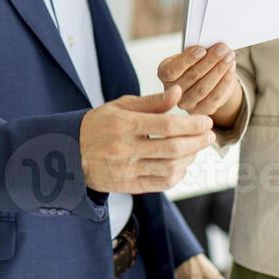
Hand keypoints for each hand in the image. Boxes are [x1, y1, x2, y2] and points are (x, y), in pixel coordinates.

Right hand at [80, 86, 213, 194]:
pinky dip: (176, 175)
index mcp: (124, 124)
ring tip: (197, 149)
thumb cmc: (98, 125)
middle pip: (172, 148)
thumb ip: (151, 101)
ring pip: (169, 168)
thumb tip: (178, 92)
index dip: (192, 125)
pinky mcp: (127, 185)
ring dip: (190, 159)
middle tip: (210, 135)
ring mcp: (126, 169)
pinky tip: (182, 165)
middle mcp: (125, 148)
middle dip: (197, 142)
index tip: (206, 121)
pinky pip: (159, 184)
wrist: (69, 153)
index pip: (167, 125)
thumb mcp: (120, 106)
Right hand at [157, 44, 241, 127]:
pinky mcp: (200, 110)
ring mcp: (185, 103)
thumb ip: (196, 51)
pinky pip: (214, 97)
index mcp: (164, 74)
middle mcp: (171, 91)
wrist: (203, 81)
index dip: (187, 60)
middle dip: (210, 61)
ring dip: (219, 70)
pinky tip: (231, 70)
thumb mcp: (191, 55)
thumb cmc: (195, 64)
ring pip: (204, 88)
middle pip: (192, 77)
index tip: (202, 50)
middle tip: (223, 49)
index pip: (172, 70)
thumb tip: (212, 46)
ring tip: (229, 57)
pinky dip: (225, 82)